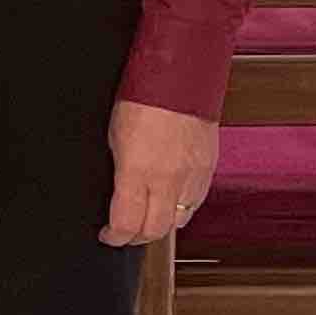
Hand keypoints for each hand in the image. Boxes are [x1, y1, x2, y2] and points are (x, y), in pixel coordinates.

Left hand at [103, 99, 218, 246]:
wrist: (180, 77)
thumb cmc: (142, 99)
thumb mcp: (115, 137)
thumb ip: (120, 172)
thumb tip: (117, 194)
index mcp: (138, 170)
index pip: (127, 223)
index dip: (114, 236)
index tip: (107, 235)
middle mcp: (169, 179)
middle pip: (155, 231)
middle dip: (136, 238)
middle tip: (124, 233)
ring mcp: (192, 176)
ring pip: (179, 221)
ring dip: (161, 224)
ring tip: (146, 217)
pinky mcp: (208, 169)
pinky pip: (195, 203)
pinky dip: (181, 209)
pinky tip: (169, 201)